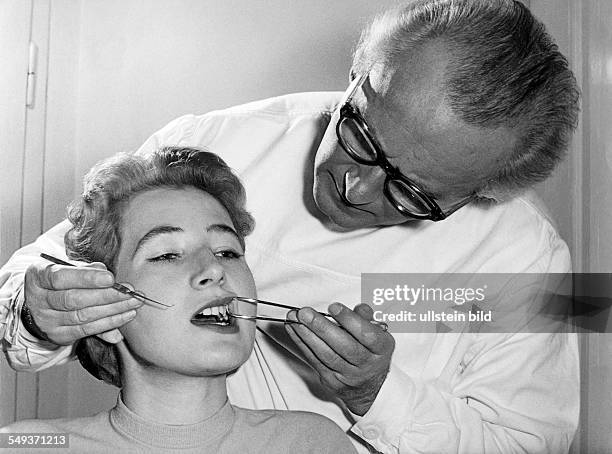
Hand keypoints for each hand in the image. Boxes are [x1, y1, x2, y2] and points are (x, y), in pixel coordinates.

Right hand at [22, 261, 142, 344]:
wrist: (41, 304)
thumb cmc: (62, 280)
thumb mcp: (68, 268)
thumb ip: (86, 269)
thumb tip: (104, 272)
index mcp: (38, 277)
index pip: (60, 278)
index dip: (87, 278)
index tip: (111, 278)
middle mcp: (39, 301)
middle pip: (74, 300)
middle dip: (107, 296)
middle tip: (131, 292)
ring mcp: (47, 321)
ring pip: (83, 317)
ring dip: (113, 310)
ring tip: (134, 303)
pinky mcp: (59, 336)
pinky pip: (87, 330)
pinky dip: (110, 323)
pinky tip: (126, 315)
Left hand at [285, 302, 394, 415]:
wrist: (368, 386)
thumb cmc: (370, 352)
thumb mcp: (377, 333)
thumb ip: (367, 318)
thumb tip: (360, 309)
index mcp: (381, 348)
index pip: (366, 335)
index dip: (349, 320)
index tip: (333, 307)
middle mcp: (366, 364)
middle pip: (344, 346)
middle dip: (322, 328)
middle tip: (306, 313)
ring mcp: (348, 375)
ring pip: (326, 355)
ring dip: (307, 335)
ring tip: (295, 318)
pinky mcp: (331, 381)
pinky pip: (314, 360)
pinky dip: (302, 343)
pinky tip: (294, 329)